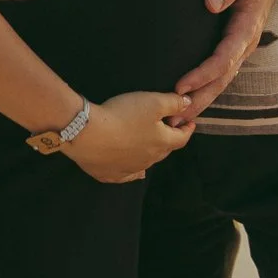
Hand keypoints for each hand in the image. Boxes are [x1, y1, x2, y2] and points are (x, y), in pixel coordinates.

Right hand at [65, 91, 195, 183]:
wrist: (88, 134)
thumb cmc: (124, 115)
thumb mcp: (153, 102)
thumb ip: (173, 103)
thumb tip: (189, 105)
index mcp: (161, 143)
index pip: (181, 138)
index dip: (187, 129)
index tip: (189, 123)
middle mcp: (149, 160)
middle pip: (164, 151)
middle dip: (169, 140)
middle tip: (168, 129)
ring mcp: (130, 170)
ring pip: (147, 163)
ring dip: (151, 153)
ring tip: (150, 145)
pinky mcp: (111, 175)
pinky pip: (127, 175)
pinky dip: (134, 171)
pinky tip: (135, 172)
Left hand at [173, 0, 277, 120]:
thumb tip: (211, 4)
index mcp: (247, 26)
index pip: (224, 57)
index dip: (203, 74)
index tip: (180, 85)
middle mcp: (245, 41)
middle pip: (222, 78)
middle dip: (199, 99)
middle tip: (174, 120)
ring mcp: (240, 44)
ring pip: (221, 80)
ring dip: (201, 100)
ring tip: (178, 120)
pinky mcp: (233, 43)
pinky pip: (220, 71)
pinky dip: (205, 88)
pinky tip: (189, 100)